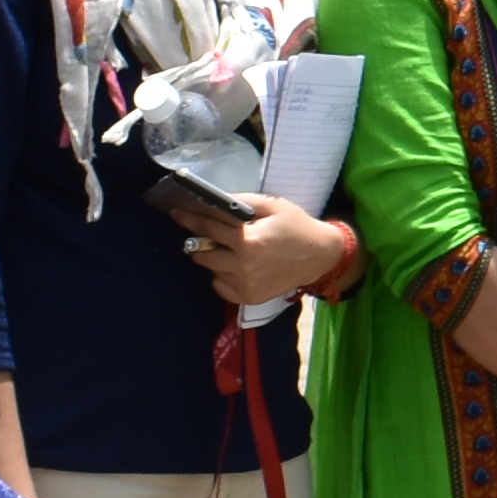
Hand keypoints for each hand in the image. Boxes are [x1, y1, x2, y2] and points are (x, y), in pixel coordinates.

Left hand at [179, 194, 366, 310]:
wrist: (320, 256)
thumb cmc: (296, 227)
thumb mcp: (273, 206)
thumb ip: (242, 202)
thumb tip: (215, 200)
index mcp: (248, 240)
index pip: (209, 227)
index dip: (190, 218)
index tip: (176, 213)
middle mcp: (243, 265)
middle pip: (202, 252)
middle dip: (200, 240)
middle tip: (208, 233)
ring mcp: (245, 284)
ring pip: (210, 269)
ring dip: (212, 257)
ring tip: (228, 249)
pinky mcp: (249, 297)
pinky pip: (220, 287)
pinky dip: (221, 276)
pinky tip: (235, 266)